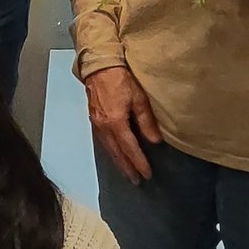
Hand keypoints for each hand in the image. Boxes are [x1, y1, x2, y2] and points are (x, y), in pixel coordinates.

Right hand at [84, 65, 159, 183]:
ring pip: (108, 149)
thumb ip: (146, 121)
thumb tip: (154, 141)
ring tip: (127, 173)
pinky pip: (103, 142)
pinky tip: (115, 155)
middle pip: (116, 153)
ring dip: (118, 163)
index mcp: (115, 123)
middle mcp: (103, 127)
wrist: (99, 67)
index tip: (147, 174)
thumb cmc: (121, 80)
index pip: (129, 148)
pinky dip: (111, 152)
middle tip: (136, 181)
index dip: (139, 162)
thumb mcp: (139, 99)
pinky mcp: (94, 120)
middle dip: (127, 168)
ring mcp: (96, 125)